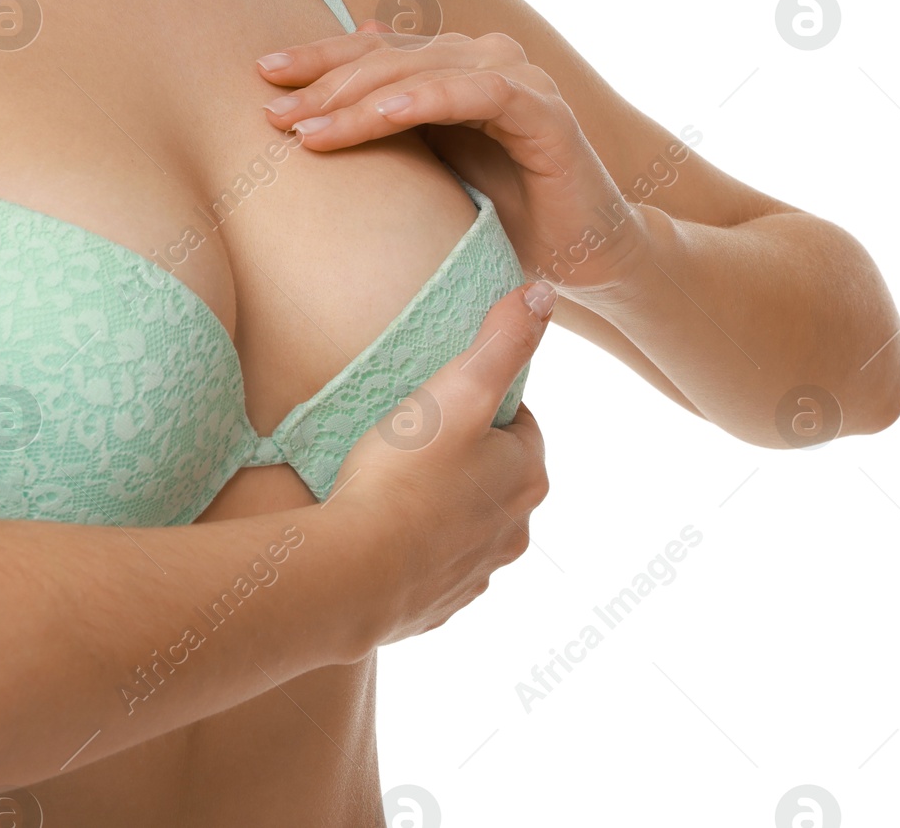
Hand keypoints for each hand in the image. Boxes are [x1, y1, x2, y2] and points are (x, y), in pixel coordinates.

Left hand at [256, 24, 647, 295]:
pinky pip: (479, 94)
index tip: (261, 77)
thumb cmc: (501, 213)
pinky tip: (385, 114)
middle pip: (388, 57)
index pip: (372, 51)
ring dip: (361, 98)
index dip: (316, 59)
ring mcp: (518, 80)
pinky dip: (429, 98)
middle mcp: (484, 59)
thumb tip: (336, 82)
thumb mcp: (427, 169)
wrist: (581, 255)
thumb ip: (387, 123)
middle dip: (324, 84)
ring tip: (308, 126)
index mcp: (450, 66)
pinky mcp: (546, 113)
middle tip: (271, 111)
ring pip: (424, 71)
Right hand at [327, 280, 553, 648]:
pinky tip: (380, 534)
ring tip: (389, 486)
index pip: (518, 425)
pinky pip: (434, 567)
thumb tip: (545, 294)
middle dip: (462, 459)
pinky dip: (415, 551)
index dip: (480, 407)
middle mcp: (516, 531)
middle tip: (408, 439)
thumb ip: (502, 339)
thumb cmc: (404, 476)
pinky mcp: (440, 605)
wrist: (355, 575)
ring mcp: (478, 573)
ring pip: (466, 525)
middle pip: (494, 477)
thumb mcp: (456, 390)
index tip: (437, 402)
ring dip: (439, 507)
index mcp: (528, 476)